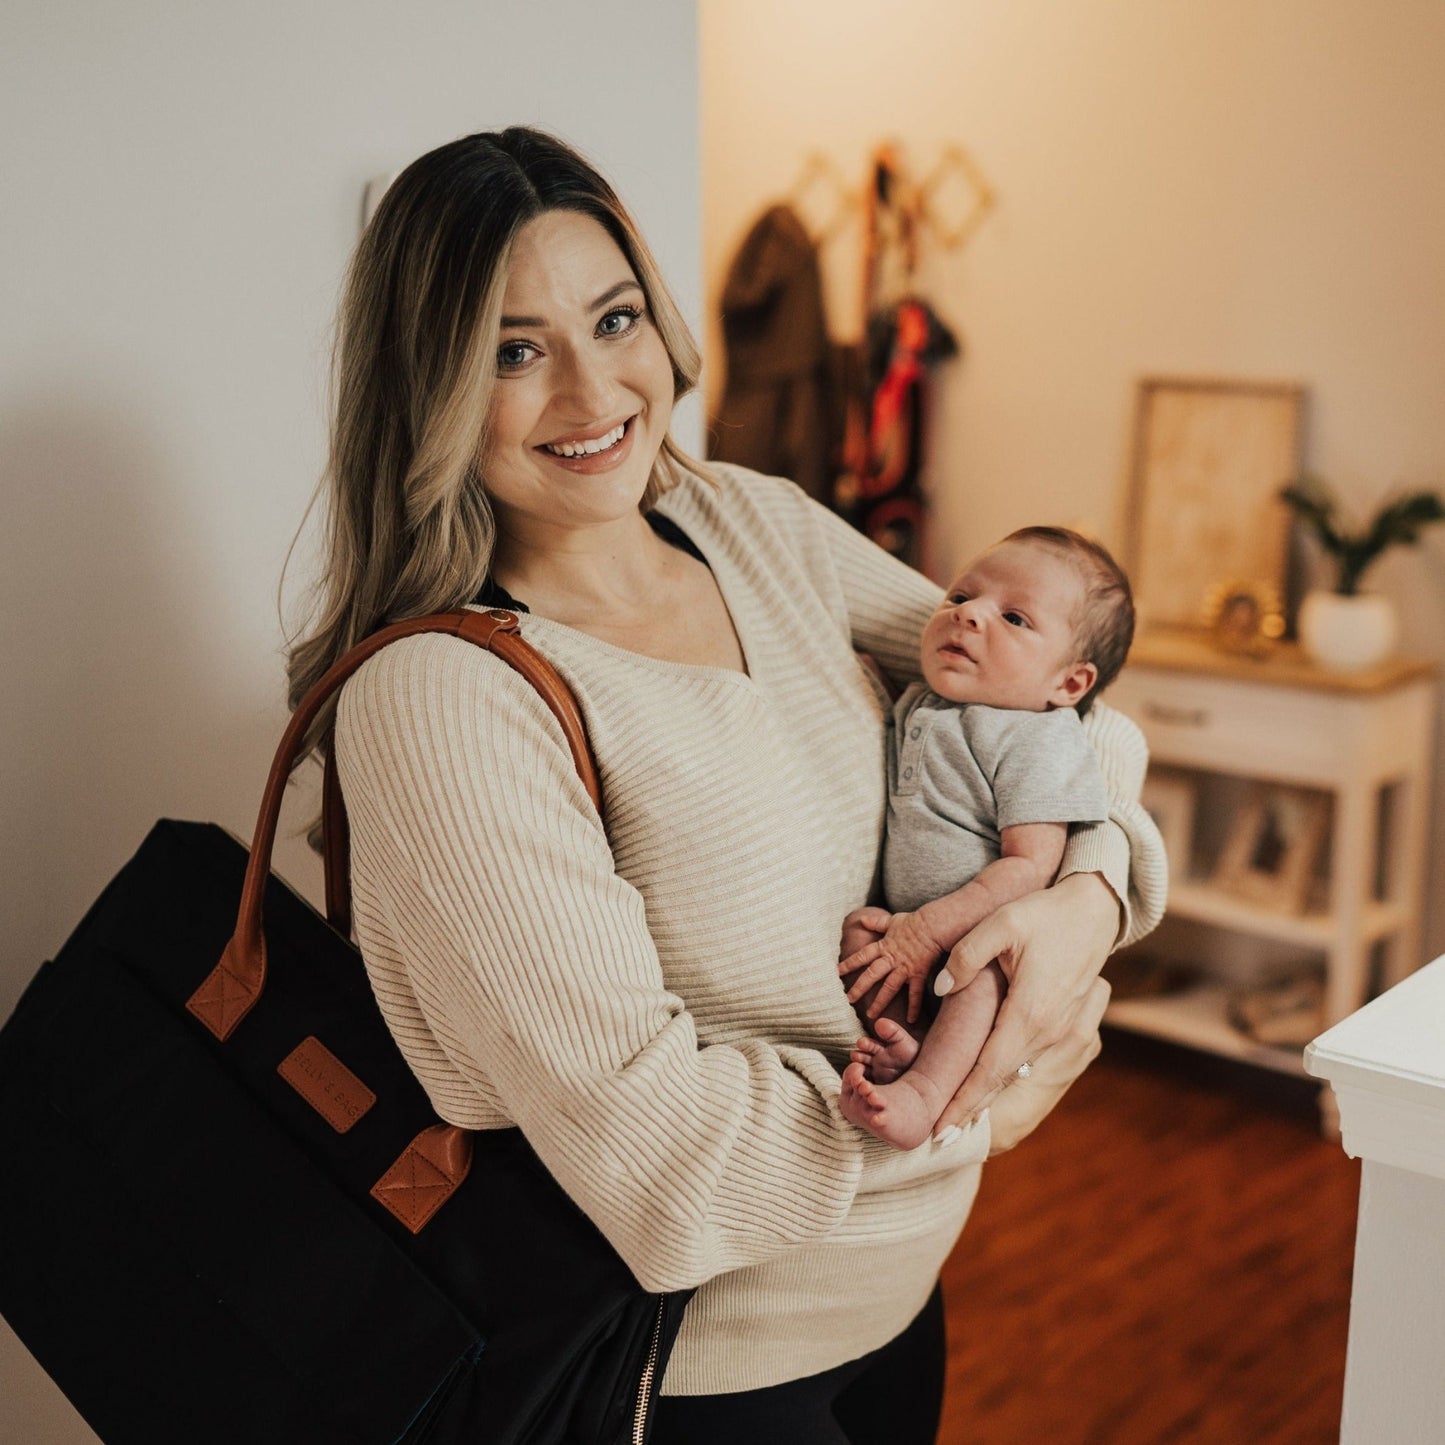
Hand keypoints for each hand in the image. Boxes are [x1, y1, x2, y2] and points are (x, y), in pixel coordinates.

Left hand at [838, 910, 944, 1021]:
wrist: (933, 924)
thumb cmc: (914, 921)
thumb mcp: (892, 921)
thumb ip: (877, 923)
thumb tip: (862, 918)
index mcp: (884, 946)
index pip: (862, 956)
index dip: (849, 963)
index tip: (837, 972)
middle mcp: (891, 958)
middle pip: (871, 974)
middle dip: (859, 987)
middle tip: (848, 1000)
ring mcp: (905, 967)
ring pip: (889, 987)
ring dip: (880, 1002)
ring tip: (871, 1016)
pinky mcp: (918, 973)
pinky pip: (915, 993)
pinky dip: (914, 1007)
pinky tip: (910, 1020)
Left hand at [933, 871, 1120, 1125]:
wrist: (1096, 910)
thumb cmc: (1044, 913)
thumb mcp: (1001, 923)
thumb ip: (966, 956)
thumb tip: (941, 989)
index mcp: (1032, 1012)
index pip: (990, 1070)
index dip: (964, 1102)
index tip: (940, 1130)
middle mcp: (1053, 1031)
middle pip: (1005, 1083)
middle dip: (973, 1113)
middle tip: (940, 1141)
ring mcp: (1065, 1032)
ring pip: (1022, 1077)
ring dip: (992, 1101)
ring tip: (960, 1125)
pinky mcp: (1071, 1028)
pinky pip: (1037, 1063)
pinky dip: (1011, 1083)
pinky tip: (990, 1094)